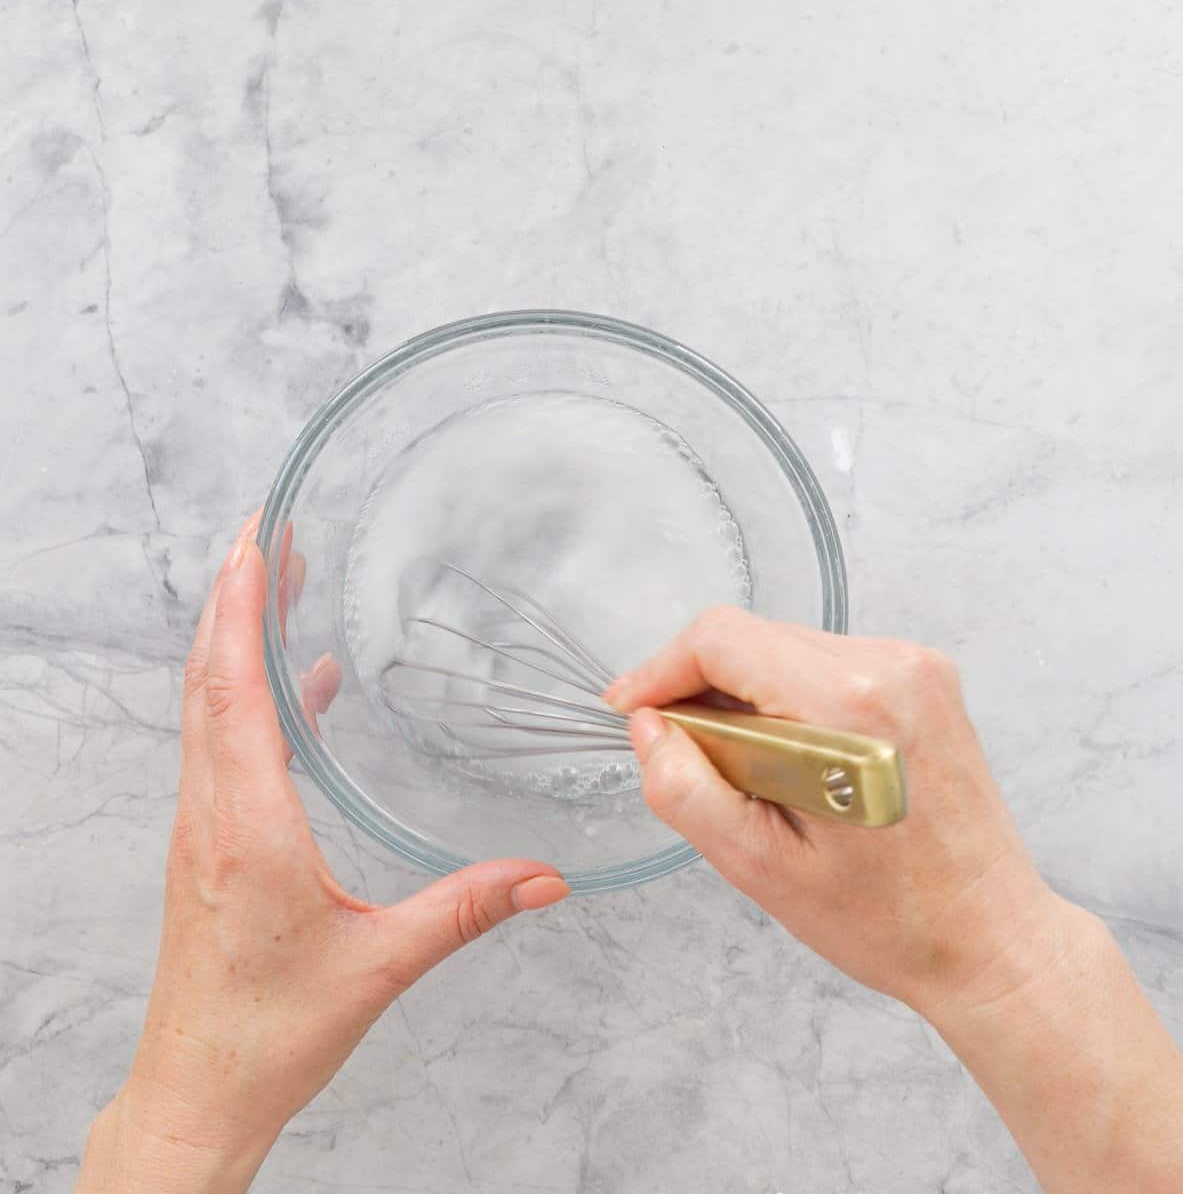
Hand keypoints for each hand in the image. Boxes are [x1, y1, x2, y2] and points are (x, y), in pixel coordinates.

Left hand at [78, 516, 568, 1193]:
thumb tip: (545, 879)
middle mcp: (213, 814)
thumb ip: (465, 911)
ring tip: (274, 580)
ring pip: (207, 705)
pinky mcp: (210, 841)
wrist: (197, 1092)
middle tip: (270, 531)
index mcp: (248, 829)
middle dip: (237, 597)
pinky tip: (309, 684)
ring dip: (235, 636)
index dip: (241, 612)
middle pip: (211, 679)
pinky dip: (255, 693)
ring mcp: (204, 825)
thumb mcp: (379, 966)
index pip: (235, 694)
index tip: (254, 543)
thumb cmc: (271, 1034)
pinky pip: (223, 742)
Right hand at [607, 607, 1182, 1193]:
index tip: (632, 712)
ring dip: (746, 698)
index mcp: (849, 705)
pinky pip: (823, 663)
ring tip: (754, 775)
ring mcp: (915, 666)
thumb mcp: (759, 867)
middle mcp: (889, 666)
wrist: (990, 937)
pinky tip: (796, 763)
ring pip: (784, 647)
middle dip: (701, 690)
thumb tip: (648, 727)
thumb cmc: (888, 919)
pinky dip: (788, 701)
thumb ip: (685, 788)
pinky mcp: (924, 678)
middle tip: (692, 761)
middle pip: (751, 637)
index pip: (721, 638)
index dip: (660, 671)